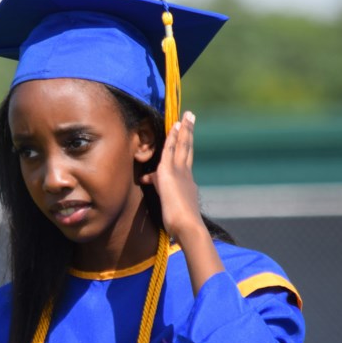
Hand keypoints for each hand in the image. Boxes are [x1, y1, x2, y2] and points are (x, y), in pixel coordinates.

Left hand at [140, 111, 205, 241]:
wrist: (188, 226)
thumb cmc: (180, 225)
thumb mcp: (172, 208)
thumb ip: (162, 195)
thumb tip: (150, 185)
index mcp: (187, 184)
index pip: (185, 162)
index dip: (185, 149)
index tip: (186, 137)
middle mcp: (186, 175)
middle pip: (188, 149)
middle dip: (189, 133)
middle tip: (191, 117)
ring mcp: (180, 172)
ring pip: (183, 146)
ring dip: (184, 130)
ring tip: (186, 116)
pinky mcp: (169, 173)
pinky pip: (171, 150)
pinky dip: (173, 138)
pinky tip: (175, 126)